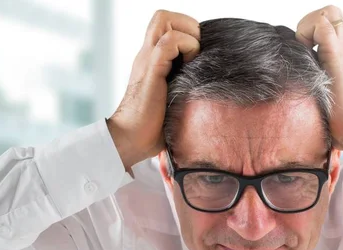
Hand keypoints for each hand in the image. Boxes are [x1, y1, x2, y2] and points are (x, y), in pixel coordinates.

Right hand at [107, 10, 199, 173]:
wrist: (130, 140)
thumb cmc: (153, 129)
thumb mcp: (174, 102)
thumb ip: (185, 90)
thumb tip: (212, 96)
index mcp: (152, 61)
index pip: (166, 26)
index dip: (186, 31)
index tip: (197, 55)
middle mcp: (147, 55)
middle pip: (163, 17)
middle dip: (188, 26)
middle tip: (197, 53)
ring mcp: (147, 60)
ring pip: (164, 20)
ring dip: (188, 35)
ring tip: (193, 60)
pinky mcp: (151, 70)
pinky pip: (168, 42)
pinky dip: (186, 48)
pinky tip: (189, 69)